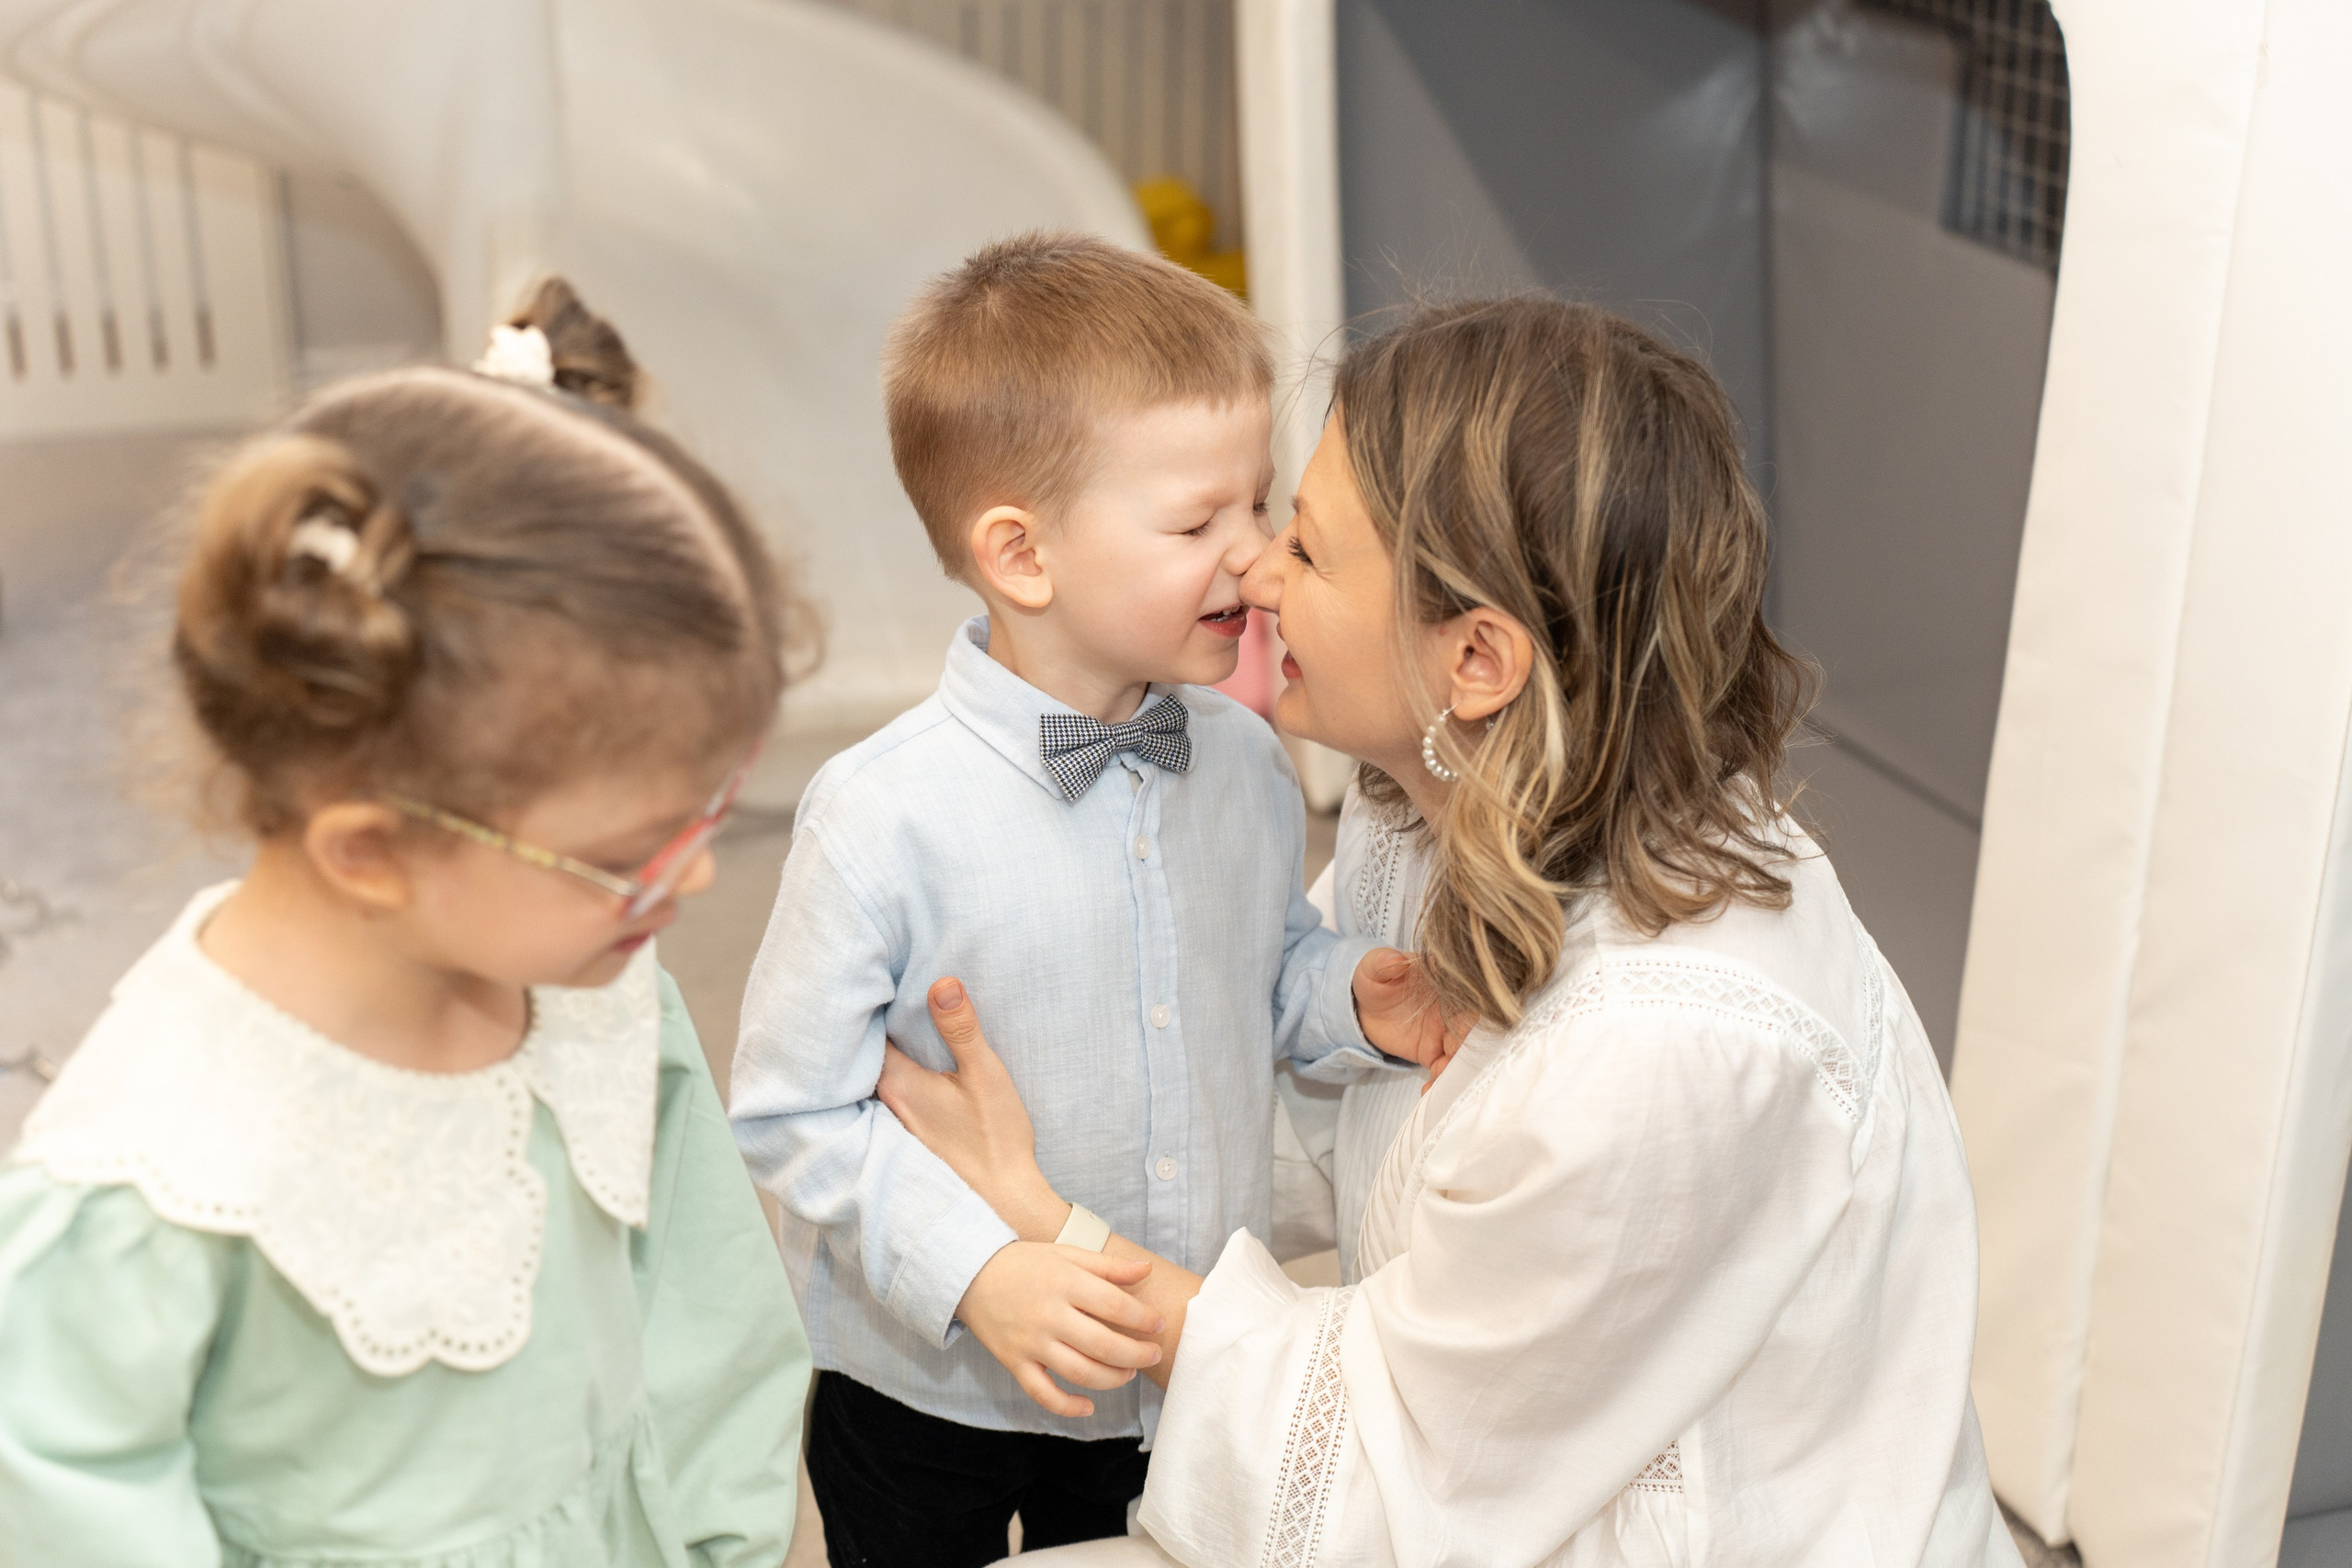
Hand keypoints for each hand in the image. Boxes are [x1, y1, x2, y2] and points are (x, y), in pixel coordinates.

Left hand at [879, 977, 1065, 1240]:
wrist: (1002, 1202)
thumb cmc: (995, 1139)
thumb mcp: (985, 1075)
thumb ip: (961, 1029)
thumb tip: (943, 982)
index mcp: (898, 1084)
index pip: (865, 1035)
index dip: (868, 1006)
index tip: (874, 981)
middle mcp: (885, 1104)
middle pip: (864, 1056)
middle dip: (870, 1027)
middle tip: (877, 992)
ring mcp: (891, 1125)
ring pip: (874, 1077)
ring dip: (879, 1054)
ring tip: (888, 1022)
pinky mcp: (905, 1138)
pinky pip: (887, 1097)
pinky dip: (890, 1077)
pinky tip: (909, 1067)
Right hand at [957, 1241, 1163, 1417]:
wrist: (970, 1274)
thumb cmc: (1025, 1263)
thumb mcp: (1066, 1253)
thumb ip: (1108, 1265)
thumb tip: (1146, 1270)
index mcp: (1064, 1282)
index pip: (1114, 1305)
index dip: (1142, 1318)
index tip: (1159, 1324)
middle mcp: (1049, 1314)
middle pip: (1102, 1344)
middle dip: (1137, 1354)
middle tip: (1154, 1355)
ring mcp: (1031, 1342)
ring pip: (1079, 1372)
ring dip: (1112, 1379)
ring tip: (1129, 1373)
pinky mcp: (1014, 1362)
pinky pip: (1043, 1394)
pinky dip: (1067, 1407)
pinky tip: (1089, 1406)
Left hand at [1352, 948, 1471, 1074]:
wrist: (1363, 1007)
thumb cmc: (1374, 979)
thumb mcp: (1372, 967)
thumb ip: (1382, 963)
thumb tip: (1392, 959)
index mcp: (1447, 980)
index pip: (1471, 991)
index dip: (1475, 1006)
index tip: (1471, 1021)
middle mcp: (1455, 1007)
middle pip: (1475, 1026)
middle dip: (1474, 1044)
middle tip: (1461, 1056)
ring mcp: (1448, 1032)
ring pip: (1464, 1051)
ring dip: (1460, 1068)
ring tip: (1443, 1078)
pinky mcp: (1436, 1053)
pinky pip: (1445, 1070)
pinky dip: (1441, 1082)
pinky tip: (1429, 1090)